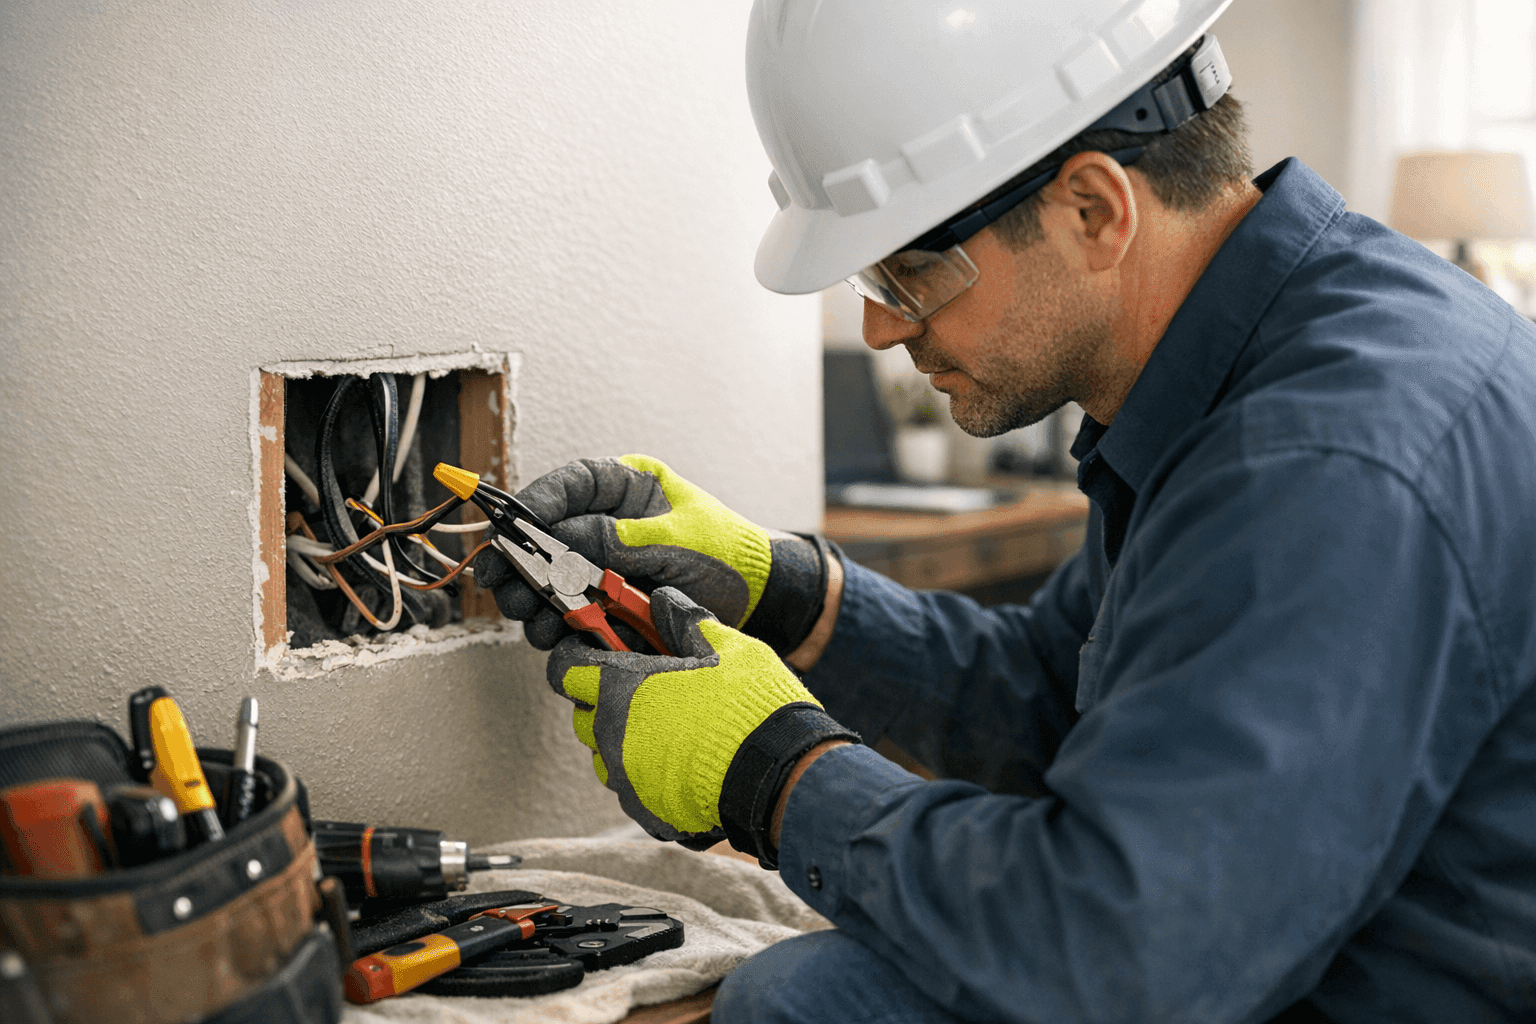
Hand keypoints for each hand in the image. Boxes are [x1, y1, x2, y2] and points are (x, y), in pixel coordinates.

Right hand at [473, 455, 828, 653]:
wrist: (757, 597)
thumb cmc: (728, 552)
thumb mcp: (681, 537)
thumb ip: (626, 538)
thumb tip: (568, 539)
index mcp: (626, 488)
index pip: (571, 484)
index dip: (537, 501)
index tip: (513, 525)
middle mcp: (605, 521)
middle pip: (546, 534)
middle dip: (521, 560)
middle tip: (502, 583)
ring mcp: (601, 562)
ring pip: (549, 576)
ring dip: (532, 598)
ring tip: (530, 618)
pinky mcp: (604, 600)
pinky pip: (567, 610)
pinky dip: (555, 624)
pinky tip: (551, 635)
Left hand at [547, 587, 854, 853]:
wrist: (778, 772)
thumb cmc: (751, 704)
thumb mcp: (725, 645)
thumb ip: (684, 620)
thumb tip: (663, 600)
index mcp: (623, 688)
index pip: (565, 671)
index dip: (577, 660)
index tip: (595, 656)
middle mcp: (613, 734)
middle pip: (583, 715)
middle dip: (603, 702)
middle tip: (643, 693)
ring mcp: (626, 777)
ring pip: (604, 755)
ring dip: (623, 741)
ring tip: (666, 731)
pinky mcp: (645, 810)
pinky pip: (630, 789)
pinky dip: (646, 776)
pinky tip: (680, 764)